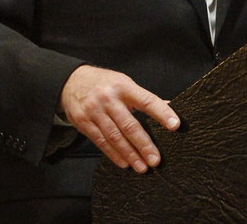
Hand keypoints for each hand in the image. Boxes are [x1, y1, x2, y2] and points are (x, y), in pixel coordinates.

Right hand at [58, 65, 180, 172]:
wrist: (71, 81)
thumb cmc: (104, 83)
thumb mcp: (124, 83)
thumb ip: (143, 97)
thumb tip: (169, 106)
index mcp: (123, 87)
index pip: (147, 101)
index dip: (162, 113)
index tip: (175, 125)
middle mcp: (108, 99)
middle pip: (129, 125)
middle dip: (144, 144)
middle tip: (155, 159)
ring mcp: (94, 111)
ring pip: (115, 137)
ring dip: (130, 154)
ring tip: (142, 166)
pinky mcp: (84, 123)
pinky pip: (101, 142)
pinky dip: (114, 154)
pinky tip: (125, 163)